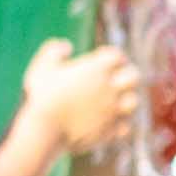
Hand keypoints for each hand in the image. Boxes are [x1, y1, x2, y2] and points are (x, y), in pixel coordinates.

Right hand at [30, 33, 147, 148]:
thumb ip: (53, 51)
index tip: (102, 58)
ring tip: (112, 101)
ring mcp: (113, 110)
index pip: (117, 55)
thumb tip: (66, 46)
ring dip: (125, 100)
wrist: (44, 130)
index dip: (111, 56)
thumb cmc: (41, 96)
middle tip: (114, 78)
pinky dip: (119, 124)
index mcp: (97, 69)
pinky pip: (125, 127)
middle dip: (126, 75)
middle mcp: (111, 88)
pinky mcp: (110, 129)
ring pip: (133, 102)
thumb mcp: (41, 68)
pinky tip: (107, 122)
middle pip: (133, 76)